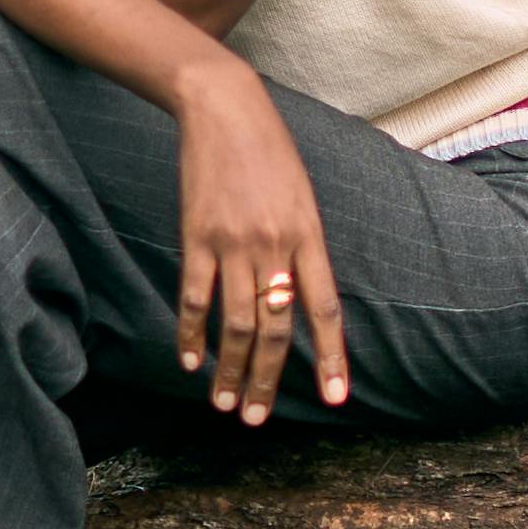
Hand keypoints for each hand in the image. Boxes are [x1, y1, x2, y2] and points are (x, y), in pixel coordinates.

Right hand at [170, 56, 347, 415]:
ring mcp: (234, 242)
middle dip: (269, 380)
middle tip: (258, 419)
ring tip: (225, 404)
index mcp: (309, 236)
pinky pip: (195, 296)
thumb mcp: (303, 198)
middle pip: (277, 328)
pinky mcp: (197, 236)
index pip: (325, 309)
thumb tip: (300, 303)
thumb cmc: (271, 154)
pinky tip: (190, 360)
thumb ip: (304, 250)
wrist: (225, 109)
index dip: (332, 356)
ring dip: (230, 370)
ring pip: (236, 323)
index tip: (338, 398)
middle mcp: (275, 245)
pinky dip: (191, 333)